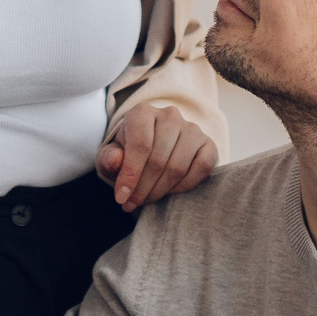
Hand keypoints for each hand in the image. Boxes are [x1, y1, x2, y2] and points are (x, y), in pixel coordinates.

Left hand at [96, 103, 215, 211]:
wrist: (153, 147)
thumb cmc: (128, 152)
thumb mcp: (111, 155)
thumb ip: (108, 158)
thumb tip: (116, 161)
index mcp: (143, 112)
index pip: (140, 144)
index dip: (131, 174)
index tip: (121, 198)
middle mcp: (170, 115)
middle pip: (158, 159)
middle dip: (143, 188)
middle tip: (132, 203)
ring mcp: (192, 129)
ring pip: (178, 167)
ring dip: (160, 190)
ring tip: (146, 199)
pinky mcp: (208, 144)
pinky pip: (200, 169)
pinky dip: (183, 186)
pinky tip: (168, 191)